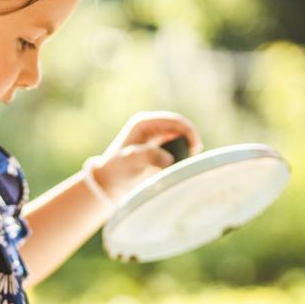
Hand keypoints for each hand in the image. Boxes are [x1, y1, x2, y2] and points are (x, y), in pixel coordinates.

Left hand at [87, 111, 202, 201]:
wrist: (109, 182)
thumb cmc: (117, 170)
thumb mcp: (131, 161)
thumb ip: (149, 156)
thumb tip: (169, 159)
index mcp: (144, 123)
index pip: (174, 121)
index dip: (189, 132)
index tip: (195, 148)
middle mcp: (151, 127)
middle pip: (179, 128)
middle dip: (189, 140)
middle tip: (194, 157)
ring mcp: (154, 137)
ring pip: (179, 138)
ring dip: (186, 147)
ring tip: (188, 161)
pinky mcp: (157, 148)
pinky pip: (176, 147)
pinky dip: (181, 154)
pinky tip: (182, 165)